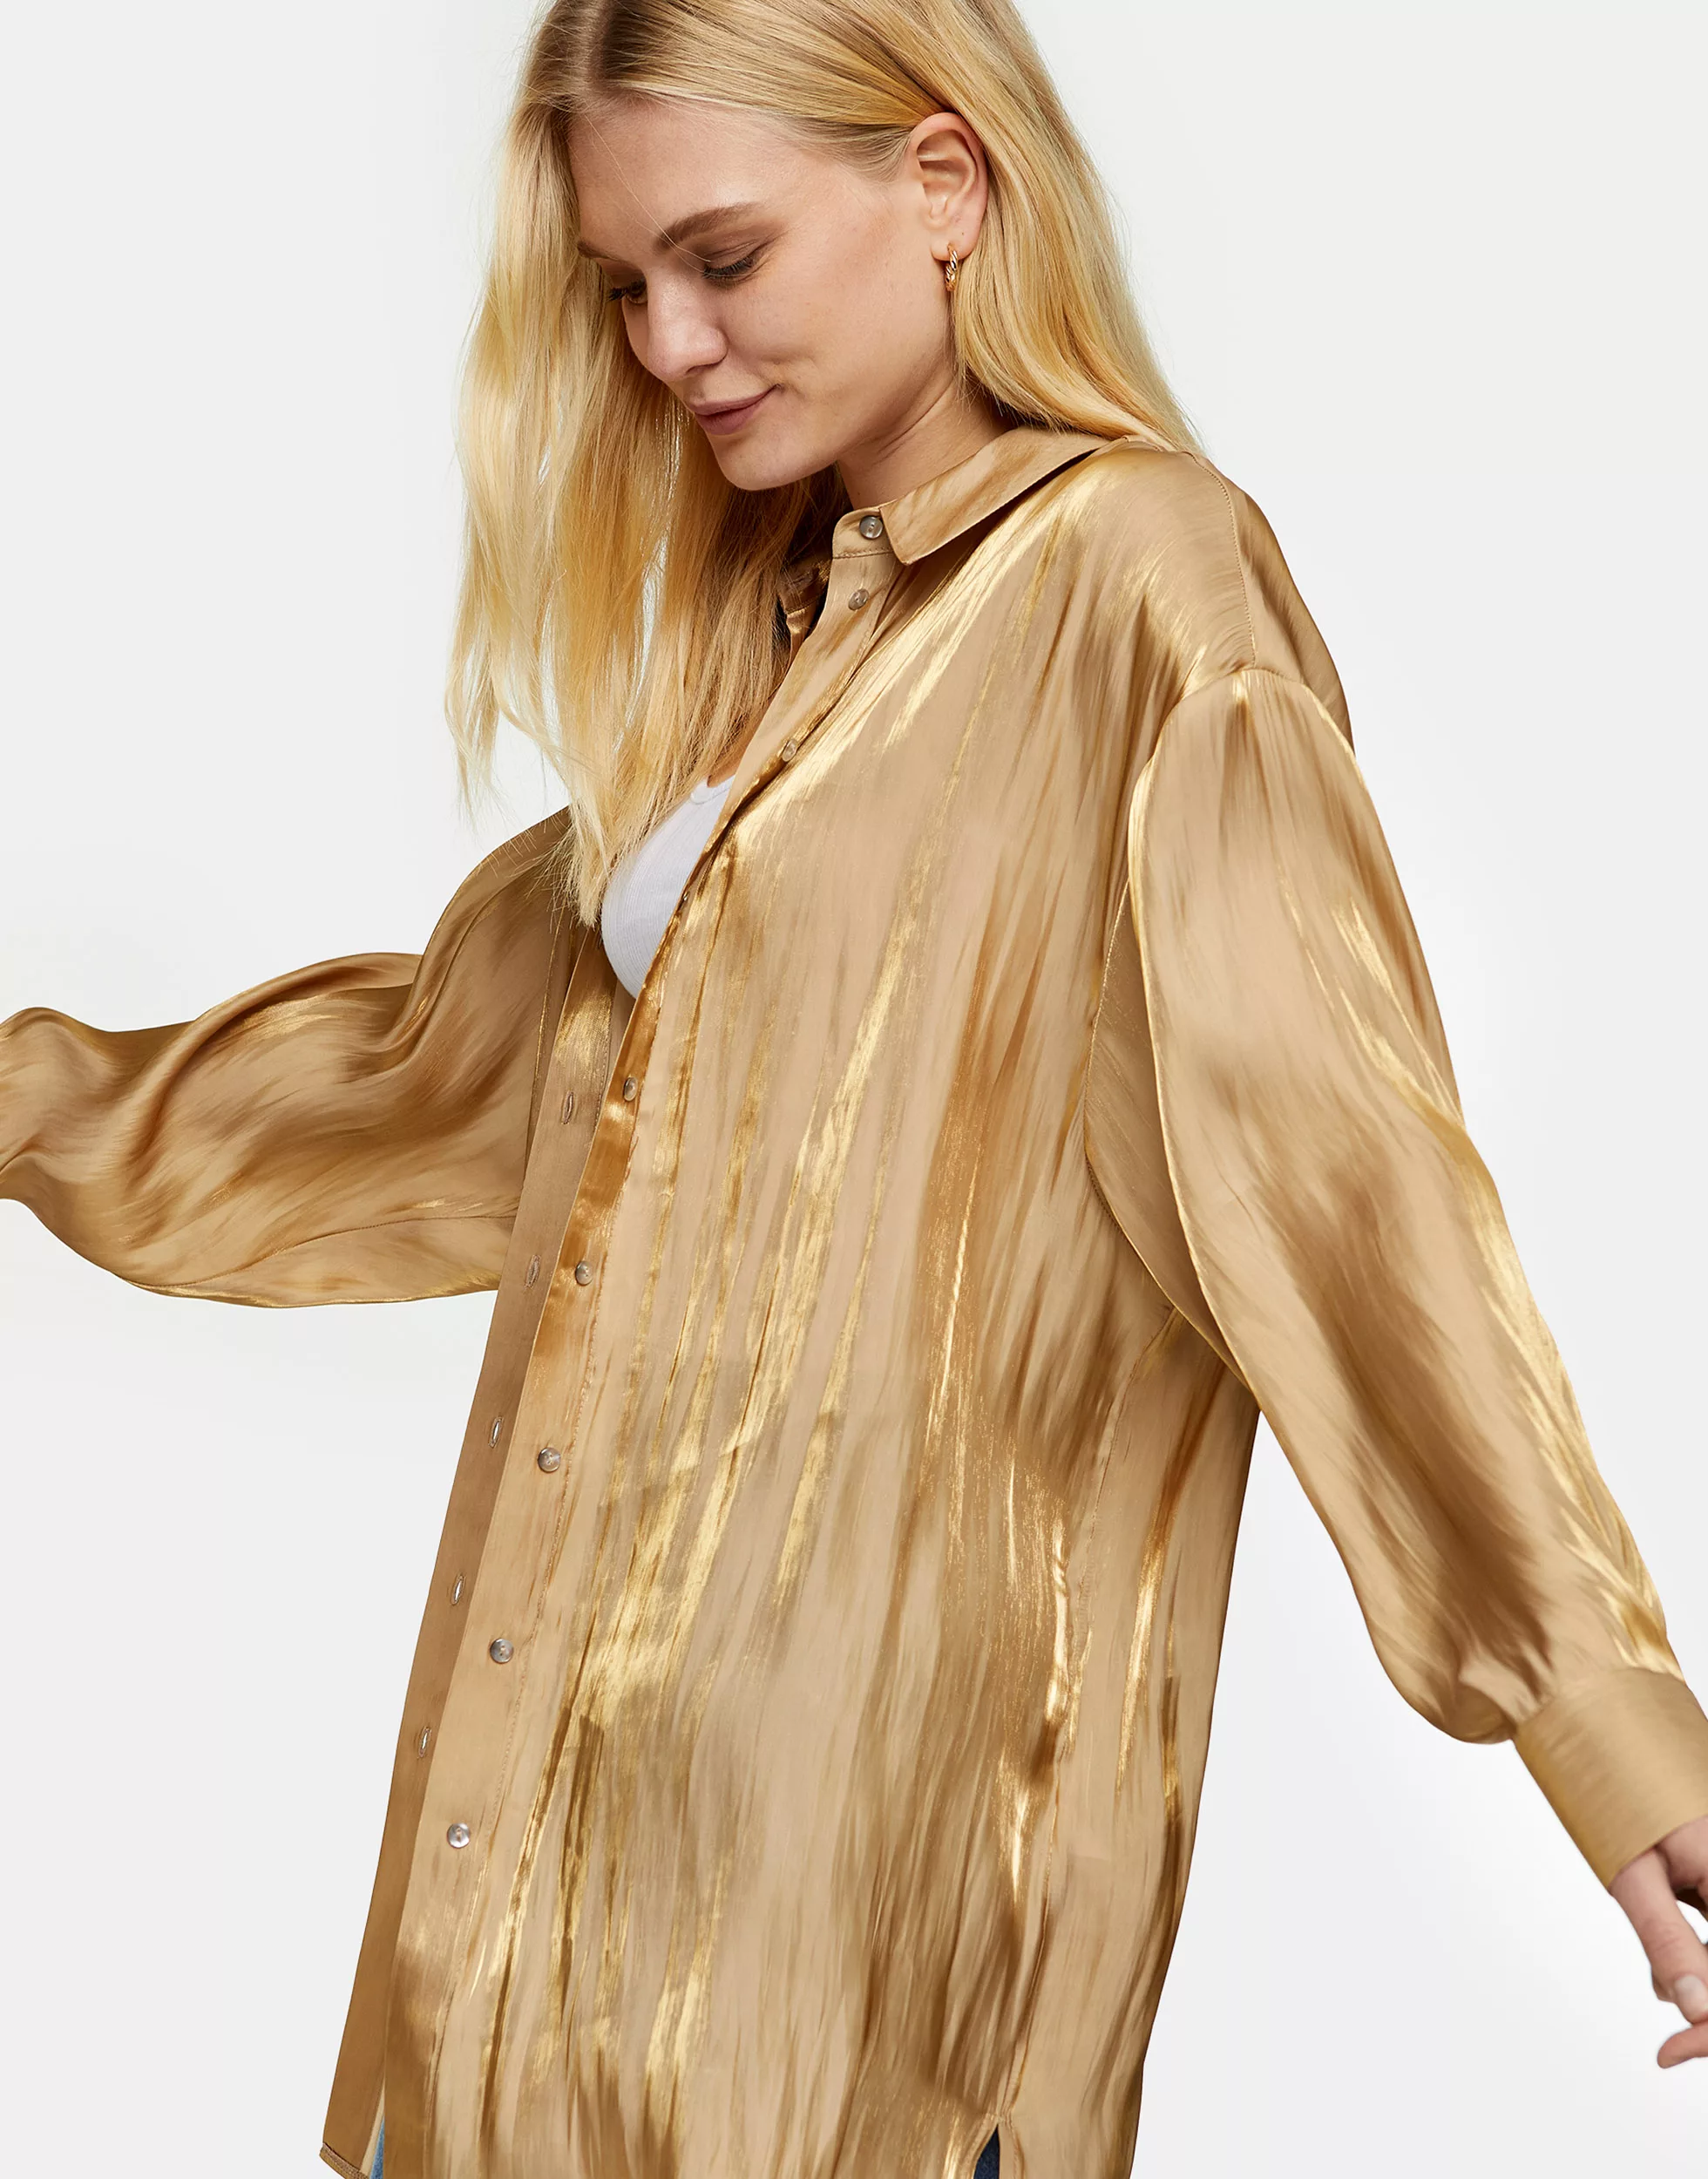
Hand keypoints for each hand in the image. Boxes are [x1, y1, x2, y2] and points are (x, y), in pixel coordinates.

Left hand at [1610, 1814, 1707, 2066]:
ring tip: (1659, 1974)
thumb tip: (1696, 2009)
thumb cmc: (1617, 1789)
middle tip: (1670, 2042)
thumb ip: (1667, 1939)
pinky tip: (1668, 1960)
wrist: (1607, 1737)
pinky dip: (1704, 1957)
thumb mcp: (1634, 1871)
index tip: (1674, 2050)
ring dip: (1704, 1980)